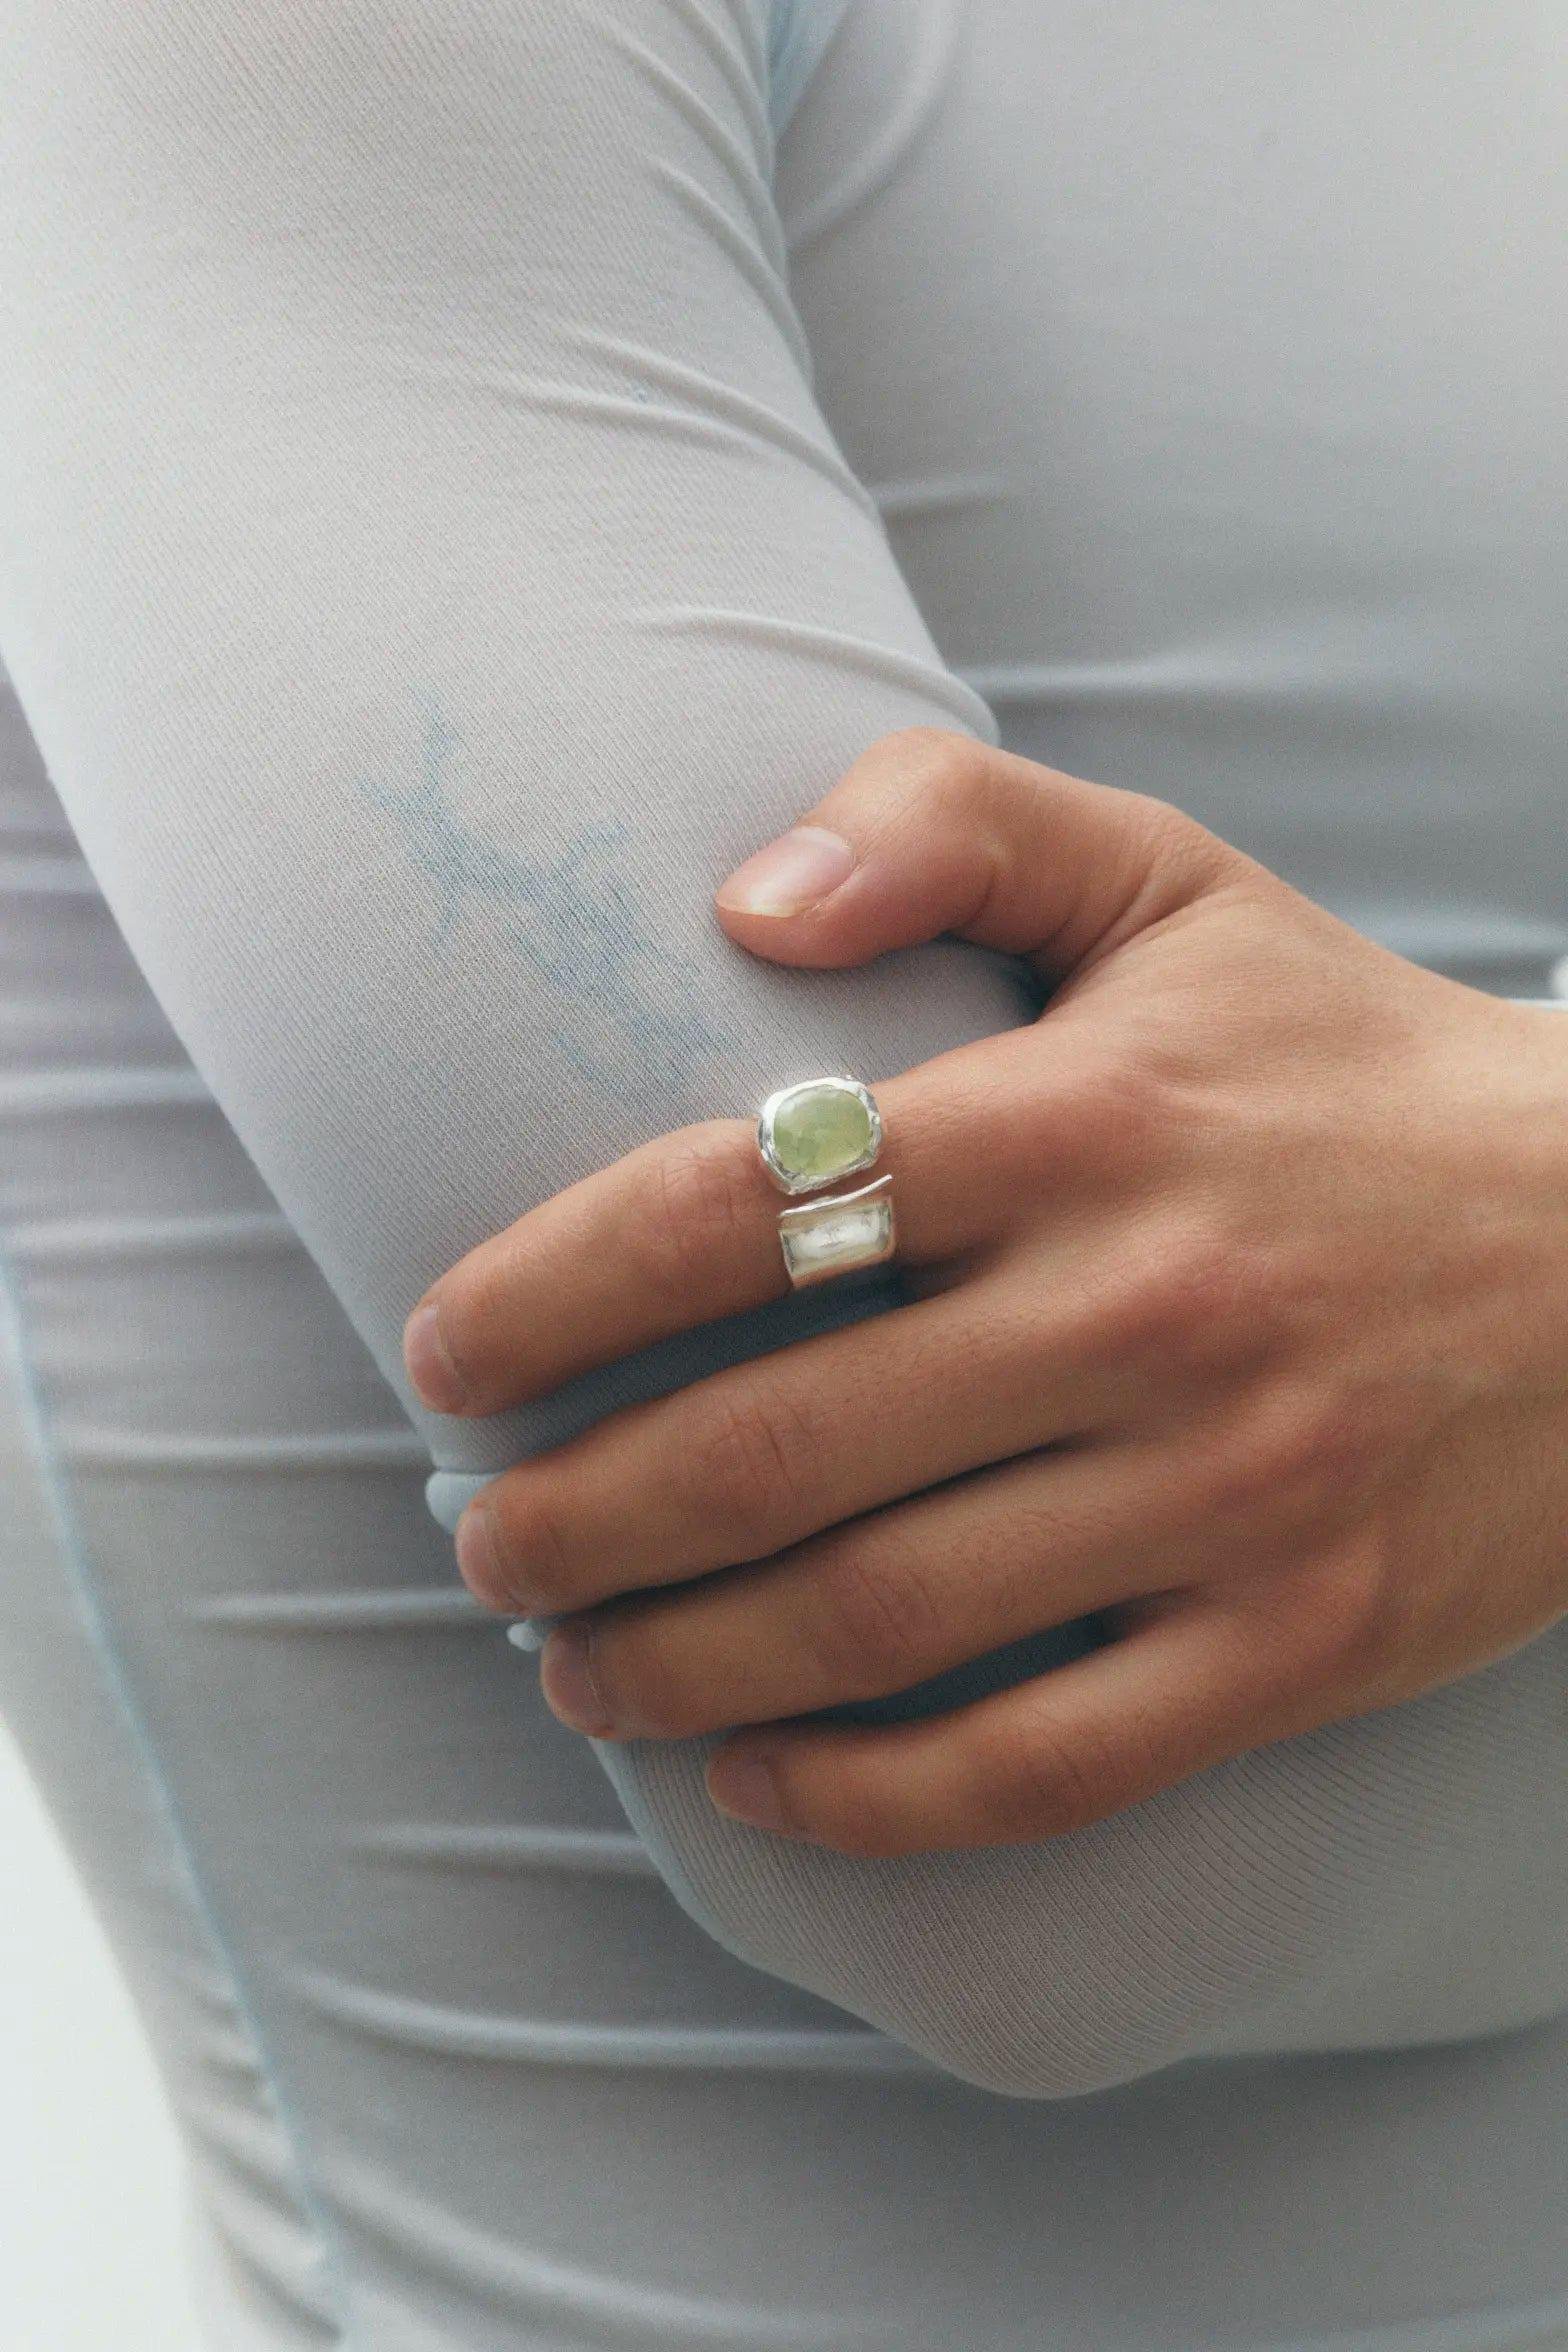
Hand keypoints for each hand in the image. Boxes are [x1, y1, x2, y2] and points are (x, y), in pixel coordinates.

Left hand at [403, 729, 1567, 1855]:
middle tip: (478, 1540)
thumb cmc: (1348, 1065)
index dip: (545, 1295)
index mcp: (1078, 1118)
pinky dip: (869, 1798)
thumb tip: (738, 900)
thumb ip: (952, 821)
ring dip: (674, 1664)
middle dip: (569, 1519)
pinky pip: (1042, 1762)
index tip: (446, 1357)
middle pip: (768, 1448)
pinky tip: (758, 1779)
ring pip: (877, 1623)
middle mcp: (1140, 1310)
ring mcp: (1226, 1492)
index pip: (736, 1206)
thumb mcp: (1175, 882)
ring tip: (570, 1663)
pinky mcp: (1298, 1638)